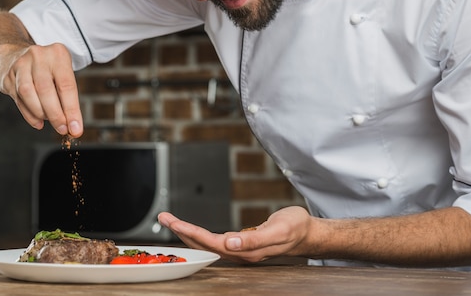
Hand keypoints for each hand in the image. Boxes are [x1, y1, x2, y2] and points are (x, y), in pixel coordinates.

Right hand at [0, 42, 82, 136]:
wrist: (13, 56)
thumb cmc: (46, 69)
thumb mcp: (61, 73)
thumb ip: (67, 97)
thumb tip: (73, 125)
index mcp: (57, 54)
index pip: (66, 85)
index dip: (72, 110)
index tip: (76, 128)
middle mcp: (38, 56)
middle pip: (46, 90)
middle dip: (55, 115)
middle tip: (62, 129)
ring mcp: (20, 65)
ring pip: (28, 94)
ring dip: (40, 113)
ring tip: (48, 120)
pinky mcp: (7, 76)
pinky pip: (18, 99)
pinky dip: (29, 115)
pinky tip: (37, 122)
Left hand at [157, 206, 311, 262]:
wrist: (307, 232)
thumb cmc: (295, 228)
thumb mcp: (278, 229)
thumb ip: (255, 239)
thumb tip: (231, 242)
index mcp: (245, 251)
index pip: (210, 242)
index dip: (190, 232)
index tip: (174, 222)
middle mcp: (239, 253)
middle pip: (203, 245)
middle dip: (181, 231)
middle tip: (163, 217)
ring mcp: (239, 251)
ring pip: (206, 244)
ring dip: (187, 233)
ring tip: (171, 221)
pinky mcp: (240, 246)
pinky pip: (213, 242)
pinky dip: (198, 235)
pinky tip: (192, 232)